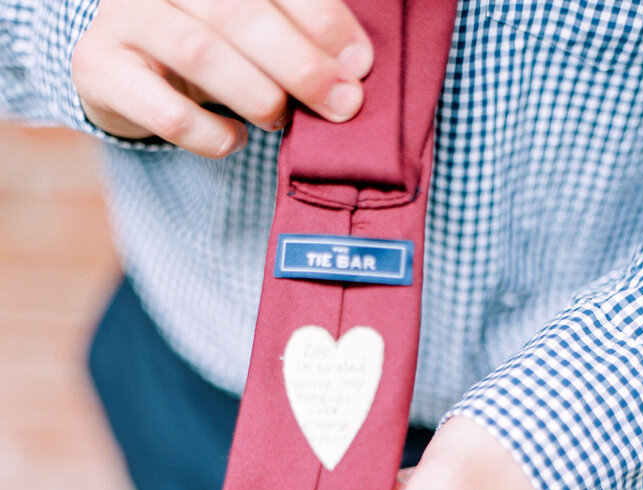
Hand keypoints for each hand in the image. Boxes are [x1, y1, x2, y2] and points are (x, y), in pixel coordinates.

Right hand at [71, 0, 373, 156]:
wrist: (119, 67)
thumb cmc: (204, 44)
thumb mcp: (249, 27)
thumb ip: (296, 33)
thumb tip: (354, 67)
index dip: (322, 19)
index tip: (359, 65)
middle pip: (238, 11)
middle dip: (301, 64)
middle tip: (341, 104)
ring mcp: (124, 18)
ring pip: (200, 54)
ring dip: (257, 95)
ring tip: (281, 118)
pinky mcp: (100, 70)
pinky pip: (167, 111)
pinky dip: (212, 135)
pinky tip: (236, 140)